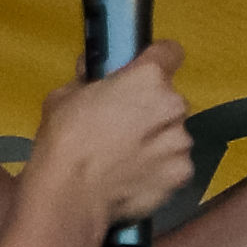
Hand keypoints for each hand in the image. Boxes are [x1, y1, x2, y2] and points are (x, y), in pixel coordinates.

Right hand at [29, 38, 195, 224]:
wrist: (71, 194)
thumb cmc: (64, 141)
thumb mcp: (65, 95)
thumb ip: (90, 80)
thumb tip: (93, 74)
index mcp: (147, 78)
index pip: (170, 53)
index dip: (157, 61)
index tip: (146, 70)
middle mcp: (172, 106)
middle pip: (170, 99)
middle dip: (151, 108)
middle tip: (122, 122)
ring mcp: (180, 143)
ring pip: (174, 133)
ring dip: (157, 140)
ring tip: (124, 154)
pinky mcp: (181, 174)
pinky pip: (174, 164)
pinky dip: (159, 168)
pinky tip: (133, 174)